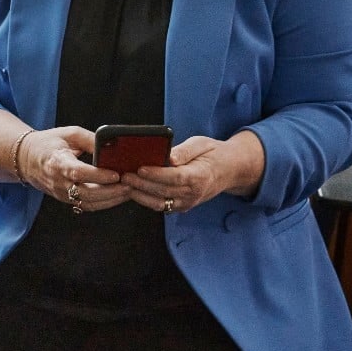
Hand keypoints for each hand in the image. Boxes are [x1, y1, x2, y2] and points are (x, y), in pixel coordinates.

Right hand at [20, 126, 127, 213]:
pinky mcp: (65, 199)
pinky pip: (86, 205)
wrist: (27, 159)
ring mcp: (61, 193)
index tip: (116, 174)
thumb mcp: (69, 133)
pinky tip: (117, 196)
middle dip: (110, 191)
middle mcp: (58, 181)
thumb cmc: (49, 143)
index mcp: (57, 162)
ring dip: (110, 199)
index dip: (98, 176)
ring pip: (88, 203)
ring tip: (128, 191)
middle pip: (86, 193)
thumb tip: (113, 145)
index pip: (78, 172)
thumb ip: (91, 139)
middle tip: (129, 184)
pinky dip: (104, 203)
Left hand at [121, 132, 265, 214]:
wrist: (227, 171)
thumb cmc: (212, 153)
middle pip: (163, 191)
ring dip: (140, 194)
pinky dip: (145, 199)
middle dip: (141, 184)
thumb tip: (169, 157)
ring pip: (159, 203)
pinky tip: (133, 190)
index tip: (140, 168)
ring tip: (124, 183)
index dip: (156, 174)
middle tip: (123, 175)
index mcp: (200, 176)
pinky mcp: (181, 207)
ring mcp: (187, 203)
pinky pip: (161, 206)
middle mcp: (194, 193)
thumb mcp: (201, 144)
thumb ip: (185, 151)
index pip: (175, 177)